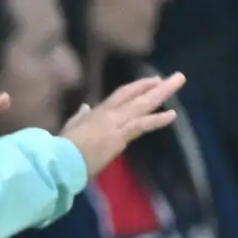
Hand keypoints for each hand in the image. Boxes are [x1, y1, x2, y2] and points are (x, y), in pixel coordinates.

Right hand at [57, 71, 184, 178]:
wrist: (60, 161)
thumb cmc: (62, 147)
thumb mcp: (71, 127)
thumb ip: (80, 117)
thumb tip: (85, 107)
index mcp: (97, 112)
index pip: (122, 95)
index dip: (138, 87)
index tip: (153, 81)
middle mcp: (109, 114)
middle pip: (136, 95)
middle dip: (157, 86)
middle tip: (177, 77)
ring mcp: (115, 123)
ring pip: (142, 105)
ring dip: (162, 93)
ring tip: (178, 82)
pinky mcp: (119, 136)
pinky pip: (141, 124)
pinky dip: (157, 119)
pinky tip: (172, 114)